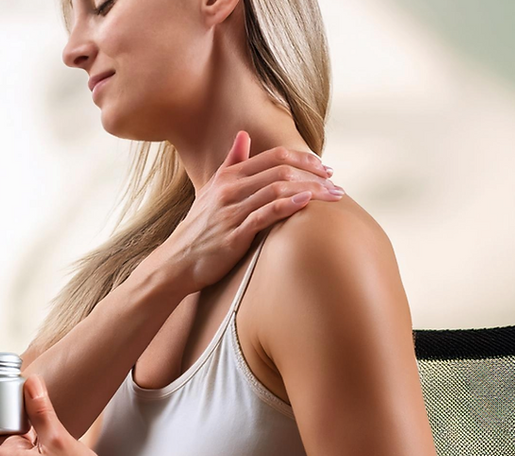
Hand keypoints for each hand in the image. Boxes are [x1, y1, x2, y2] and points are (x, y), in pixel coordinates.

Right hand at [158, 130, 342, 294]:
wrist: (178, 261)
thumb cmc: (200, 227)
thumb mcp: (211, 189)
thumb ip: (231, 162)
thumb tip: (243, 135)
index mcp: (228, 176)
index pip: (274, 156)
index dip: (304, 159)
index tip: (325, 168)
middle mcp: (230, 188)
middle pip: (281, 170)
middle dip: (315, 175)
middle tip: (337, 184)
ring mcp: (232, 210)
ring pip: (277, 190)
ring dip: (311, 191)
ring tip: (333, 197)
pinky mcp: (235, 233)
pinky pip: (266, 214)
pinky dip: (289, 206)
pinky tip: (307, 203)